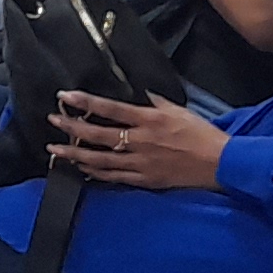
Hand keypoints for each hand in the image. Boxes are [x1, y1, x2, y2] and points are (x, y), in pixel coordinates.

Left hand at [52, 92, 228, 188]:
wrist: (220, 164)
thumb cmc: (202, 134)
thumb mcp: (179, 110)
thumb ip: (155, 102)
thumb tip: (138, 93)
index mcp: (149, 120)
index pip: (110, 108)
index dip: (85, 102)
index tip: (65, 96)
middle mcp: (141, 141)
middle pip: (98, 134)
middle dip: (72, 127)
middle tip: (52, 120)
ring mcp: (141, 163)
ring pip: (100, 159)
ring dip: (75, 154)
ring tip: (55, 150)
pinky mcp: (145, 179)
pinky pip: (114, 177)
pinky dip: (96, 173)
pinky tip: (81, 170)